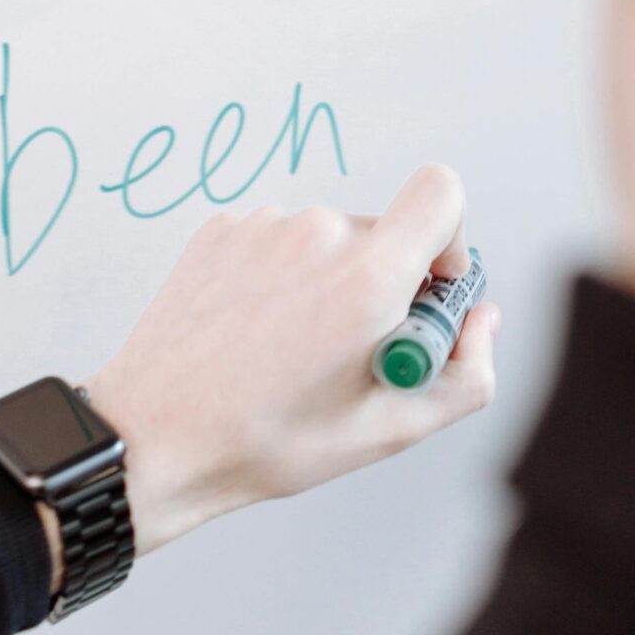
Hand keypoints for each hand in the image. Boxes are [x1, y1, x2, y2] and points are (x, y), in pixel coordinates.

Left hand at [74, 164, 500, 559]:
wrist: (153, 437)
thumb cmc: (268, 441)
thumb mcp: (389, 430)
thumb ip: (467, 374)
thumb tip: (482, 320)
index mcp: (366, 278)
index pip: (441, 192)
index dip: (451, 237)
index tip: (430, 286)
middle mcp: (316, 234)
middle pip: (385, 232)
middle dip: (384, 285)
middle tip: (350, 355)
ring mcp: (263, 226)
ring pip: (329, 241)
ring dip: (328, 284)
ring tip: (289, 352)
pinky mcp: (222, 230)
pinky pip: (279, 242)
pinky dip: (282, 280)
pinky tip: (254, 334)